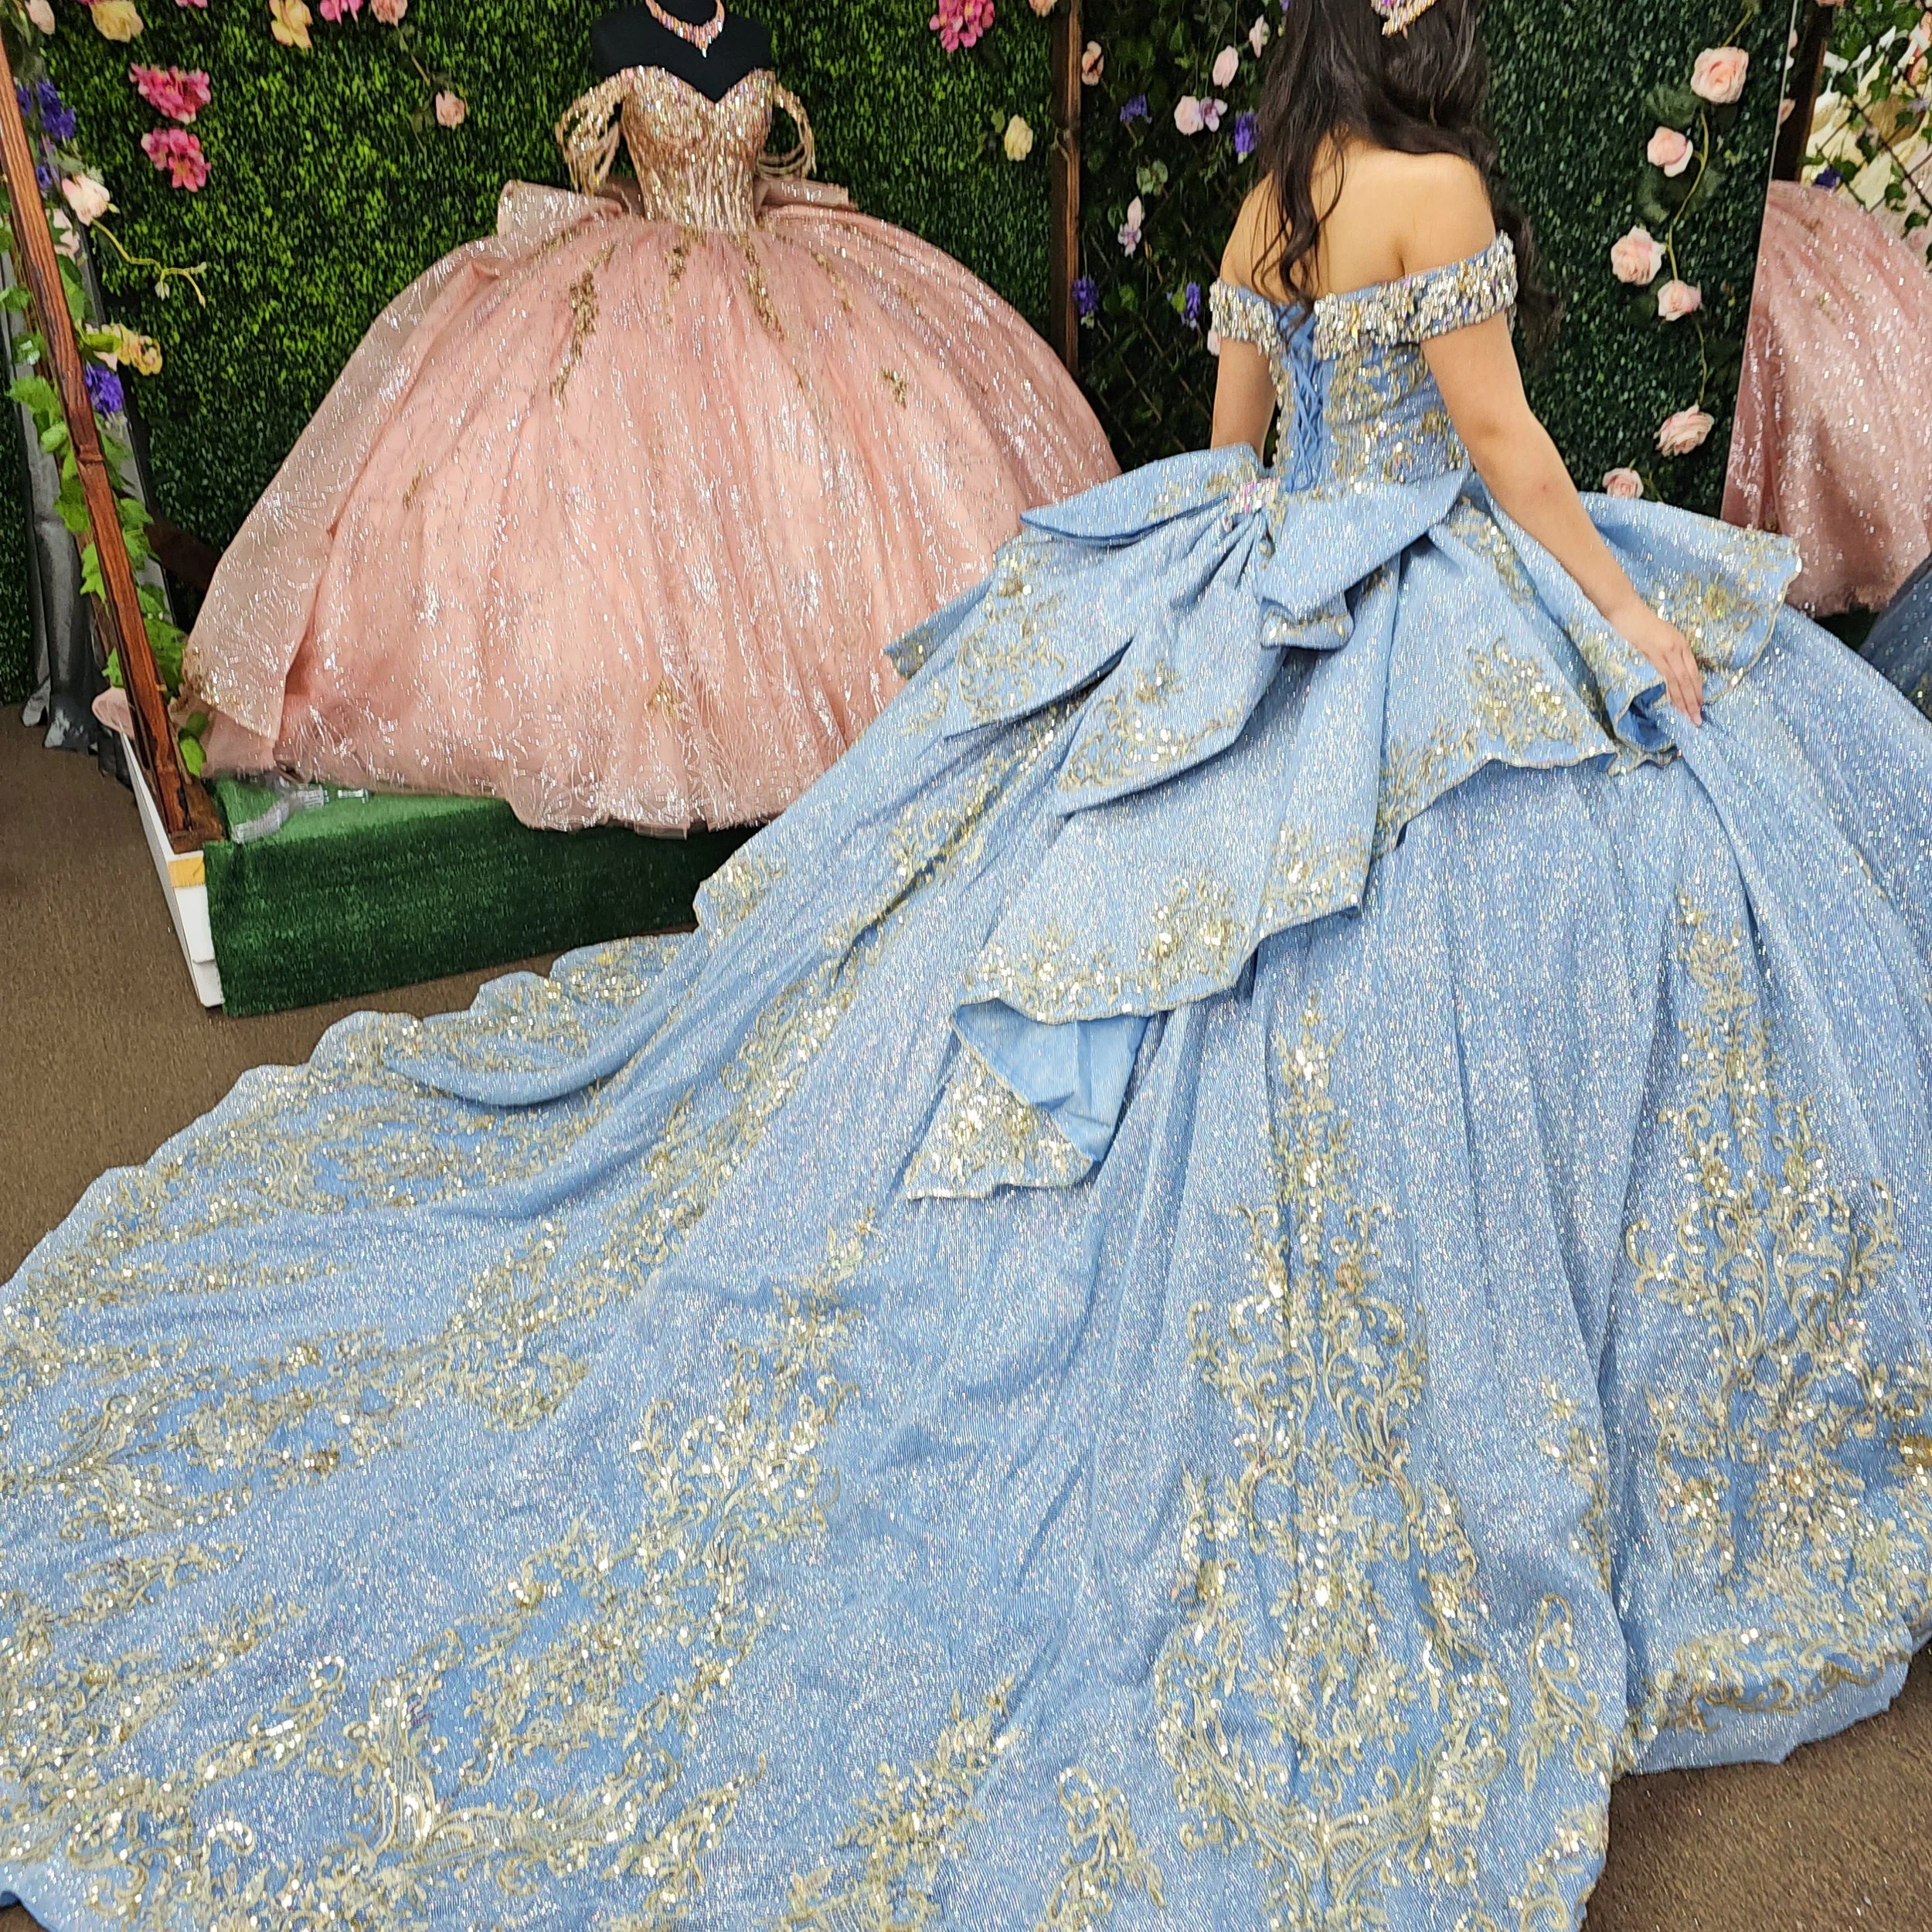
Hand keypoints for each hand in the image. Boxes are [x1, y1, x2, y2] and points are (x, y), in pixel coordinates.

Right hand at [1610, 598, 1701, 726]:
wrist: (1630, 615)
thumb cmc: (1646, 624)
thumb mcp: (1664, 636)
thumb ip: (1672, 652)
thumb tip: (1676, 672)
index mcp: (1682, 645)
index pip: (1693, 673)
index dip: (1698, 690)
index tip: (1700, 706)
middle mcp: (1678, 650)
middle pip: (1689, 680)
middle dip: (1693, 701)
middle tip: (1697, 719)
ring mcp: (1667, 653)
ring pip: (1680, 682)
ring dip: (1685, 701)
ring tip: (1690, 716)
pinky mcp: (1656, 656)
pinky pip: (1668, 678)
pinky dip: (1673, 692)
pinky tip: (1676, 703)